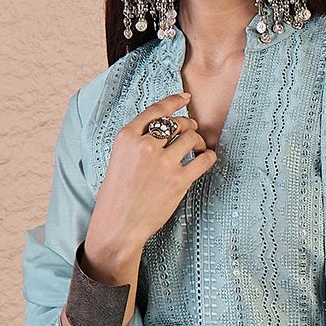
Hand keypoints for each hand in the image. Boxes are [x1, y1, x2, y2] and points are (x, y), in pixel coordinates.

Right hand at [83, 93, 216, 282]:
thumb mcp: (118, 159)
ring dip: (198, 141)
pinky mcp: (178, 181)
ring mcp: (163, 163)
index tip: (186, 99)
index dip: (174, 102)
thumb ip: (136, 143)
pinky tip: (206, 159)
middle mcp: (145, 146)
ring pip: (191, 138)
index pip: (156, 110)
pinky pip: (203, 159)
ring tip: (198, 149)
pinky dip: (208, 157)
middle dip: (188, 126)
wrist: (118, 226)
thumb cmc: (116, 196)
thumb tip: (161, 131)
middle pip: (177, 123)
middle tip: (191, 133)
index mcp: (127, 137)